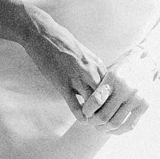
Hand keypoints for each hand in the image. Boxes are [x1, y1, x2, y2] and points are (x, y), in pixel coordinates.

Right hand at [17, 4, 104, 119]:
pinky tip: (82, 120)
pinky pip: (74, 104)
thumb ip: (93, 67)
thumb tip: (98, 80)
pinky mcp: (63, 83)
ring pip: (93, 102)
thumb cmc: (64, 44)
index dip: (114, 99)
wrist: (44, 35)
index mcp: (98, 64)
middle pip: (107, 96)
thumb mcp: (85, 53)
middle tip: (107, 119)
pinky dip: (80, 114)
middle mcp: (91, 71)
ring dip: (95, 114)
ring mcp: (77, 77)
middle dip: (108, 109)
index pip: (113, 86)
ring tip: (96, 122)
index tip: (114, 108)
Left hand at [78, 45, 159, 134]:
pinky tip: (111, 129)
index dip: (87, 110)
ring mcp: (137, 98)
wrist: (151, 65)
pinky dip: (117, 131)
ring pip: (115, 123)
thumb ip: (97, 83)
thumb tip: (81, 101)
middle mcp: (126, 88)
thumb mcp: (111, 68)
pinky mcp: (145, 106)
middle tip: (90, 121)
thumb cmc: (124, 68)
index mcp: (114, 77)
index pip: (96, 100)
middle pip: (104, 115)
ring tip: (99, 126)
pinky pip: (129, 125)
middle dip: (93, 121)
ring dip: (104, 128)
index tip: (85, 112)